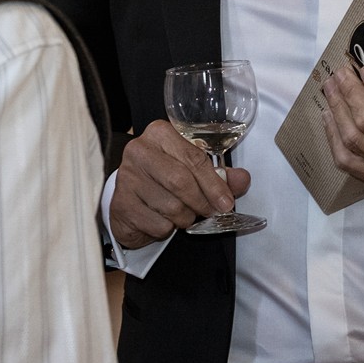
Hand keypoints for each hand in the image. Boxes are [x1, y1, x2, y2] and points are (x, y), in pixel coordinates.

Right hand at [108, 120, 251, 249]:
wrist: (131, 197)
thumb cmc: (165, 179)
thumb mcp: (194, 170)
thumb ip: (221, 175)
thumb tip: (242, 180)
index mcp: (160, 134)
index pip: (193, 157)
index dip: (214, 183)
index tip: (226, 202)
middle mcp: (139, 151)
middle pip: (180, 182)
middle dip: (201, 202)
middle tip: (210, 212)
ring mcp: (127, 177)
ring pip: (170, 206)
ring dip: (185, 217)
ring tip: (183, 214)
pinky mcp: (120, 204)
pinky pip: (157, 224)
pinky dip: (167, 228)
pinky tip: (163, 219)